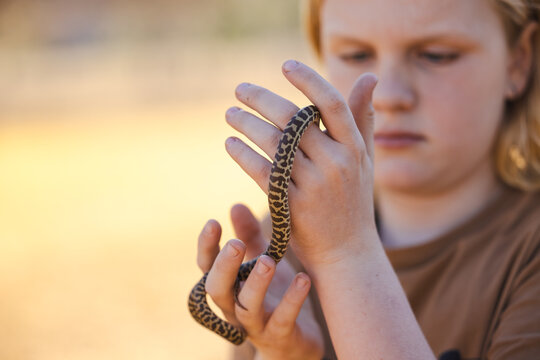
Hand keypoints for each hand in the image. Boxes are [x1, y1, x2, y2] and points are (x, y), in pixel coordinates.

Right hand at [197, 204, 323, 359]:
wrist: (296, 343)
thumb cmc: (275, 295)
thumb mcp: (262, 261)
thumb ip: (248, 236)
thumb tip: (235, 205)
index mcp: (228, 286)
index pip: (207, 266)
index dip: (206, 247)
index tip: (213, 221)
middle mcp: (235, 307)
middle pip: (218, 290)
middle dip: (224, 267)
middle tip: (235, 244)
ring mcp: (257, 324)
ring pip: (247, 307)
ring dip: (256, 284)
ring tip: (268, 261)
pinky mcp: (280, 335)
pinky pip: (284, 319)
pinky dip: (292, 300)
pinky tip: (303, 279)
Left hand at [225, 60, 378, 269]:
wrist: (348, 253)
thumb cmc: (354, 201)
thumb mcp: (364, 159)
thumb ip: (363, 117)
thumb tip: (370, 76)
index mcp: (355, 148)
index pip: (331, 103)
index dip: (308, 80)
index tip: (285, 64)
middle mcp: (336, 163)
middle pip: (294, 119)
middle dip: (262, 99)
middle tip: (240, 89)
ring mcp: (314, 185)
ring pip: (273, 143)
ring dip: (246, 124)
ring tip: (230, 114)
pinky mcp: (292, 206)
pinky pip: (261, 172)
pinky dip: (243, 154)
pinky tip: (231, 144)